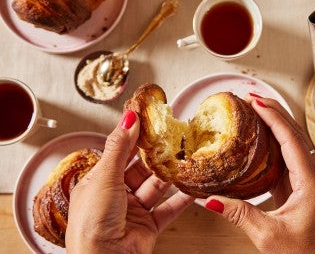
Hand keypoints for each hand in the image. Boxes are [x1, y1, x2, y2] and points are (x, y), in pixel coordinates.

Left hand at [66, 110, 193, 252]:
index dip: (134, 137)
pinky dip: (182, 199)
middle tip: (171, 138)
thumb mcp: (105, 177)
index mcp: (98, 183)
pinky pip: (169, 208)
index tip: (150, 121)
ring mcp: (133, 211)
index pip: (119, 153)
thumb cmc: (92, 222)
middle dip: (155, 155)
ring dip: (170, 175)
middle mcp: (116, 196)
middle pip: (140, 169)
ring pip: (156, 187)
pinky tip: (192, 187)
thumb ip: (120, 148)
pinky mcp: (149, 226)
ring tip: (184, 158)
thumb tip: (128, 119)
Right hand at [203, 95, 314, 253]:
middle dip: (274, 113)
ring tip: (257, 110)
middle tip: (253, 99)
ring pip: (293, 144)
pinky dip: (275, 143)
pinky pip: (288, 158)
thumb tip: (211, 200)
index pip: (291, 140)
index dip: (273, 118)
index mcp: (311, 182)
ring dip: (276, 125)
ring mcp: (309, 181)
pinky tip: (261, 139)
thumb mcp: (268, 235)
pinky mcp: (302, 187)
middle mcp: (313, 176)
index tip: (256, 102)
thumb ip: (239, 215)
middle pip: (294, 135)